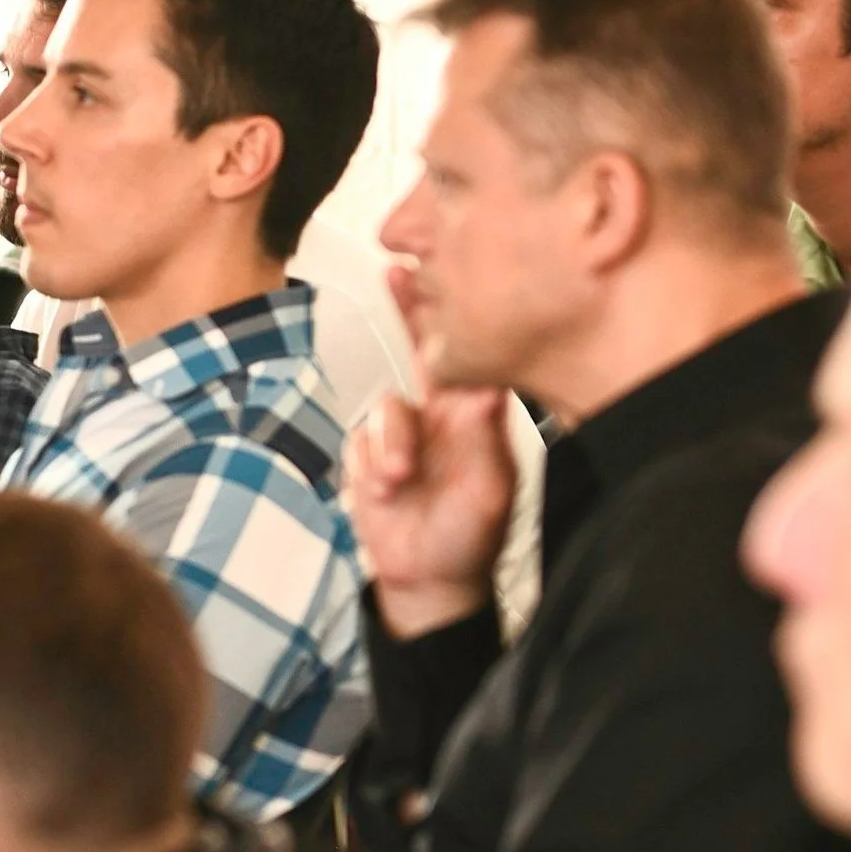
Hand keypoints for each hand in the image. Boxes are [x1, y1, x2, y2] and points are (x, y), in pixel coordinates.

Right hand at [346, 264, 515, 638]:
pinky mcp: (368, 454)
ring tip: (398, 479)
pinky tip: (385, 489)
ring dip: (391, 444)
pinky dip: (371, 464)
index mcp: (474, 416)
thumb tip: (485, 387)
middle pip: (418, 350)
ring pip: (387, 408)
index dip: (458, 313)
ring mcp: (401, 434)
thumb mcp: (489, 487)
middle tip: (396, 271)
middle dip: (407, 310)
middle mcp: (437, 415)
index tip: (451, 271)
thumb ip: (481, 435)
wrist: (428, 580)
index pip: (467, 354)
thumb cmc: (470, 536)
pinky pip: (361, 439)